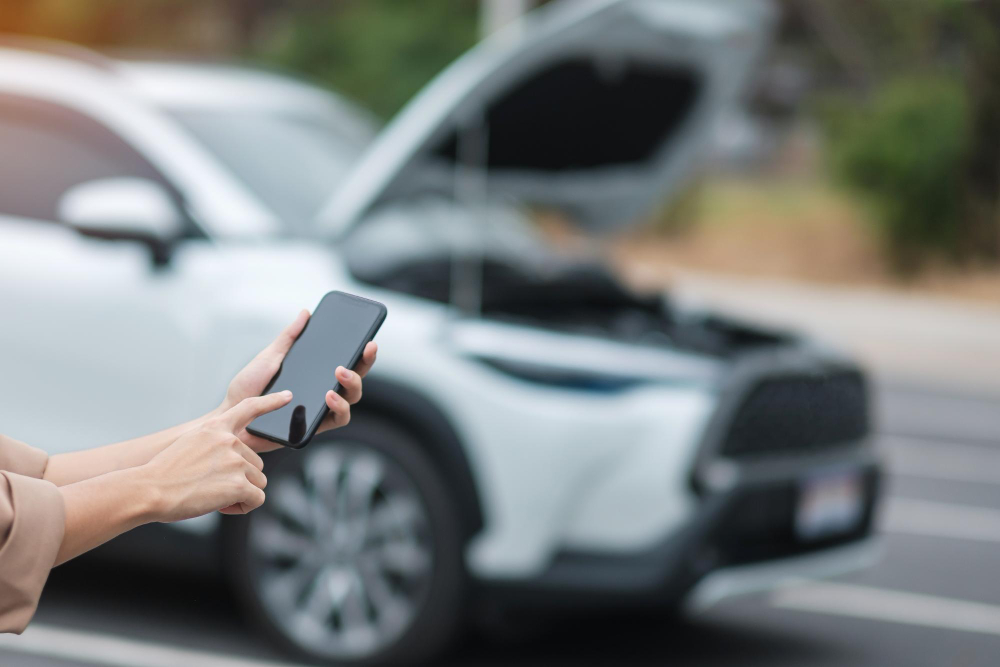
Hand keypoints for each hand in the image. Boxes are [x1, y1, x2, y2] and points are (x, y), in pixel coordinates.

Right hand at [144, 392, 291, 520]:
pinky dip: (243, 506)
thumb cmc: (164, 474)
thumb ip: (215, 445)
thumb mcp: (190, 445)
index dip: (271, 401)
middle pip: (256, 463)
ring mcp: (235, 460)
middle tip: (212, 487)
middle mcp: (229, 440)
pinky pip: (257, 498)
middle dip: (240, 479)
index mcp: (215, 427)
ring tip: (213, 496)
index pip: (249, 407)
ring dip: (241, 494)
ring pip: (258, 482)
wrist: (149, 489)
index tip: (288, 396)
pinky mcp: (239, 483)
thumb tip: (236, 461)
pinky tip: (222, 505)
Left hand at [220, 309, 377, 452]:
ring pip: (352, 399)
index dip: (362, 353)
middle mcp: (322, 391)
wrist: (231, 416)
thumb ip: (289, 337)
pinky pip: (337, 419)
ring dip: (353, 384)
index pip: (347, 362)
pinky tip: (328, 396)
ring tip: (340, 373)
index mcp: (316, 374)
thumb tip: (306, 313)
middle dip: (363, 364)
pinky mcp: (314, 427)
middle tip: (362, 351)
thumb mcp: (269, 356)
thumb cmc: (248, 388)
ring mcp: (320, 410)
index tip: (369, 340)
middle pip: (356, 380)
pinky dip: (338, 407)